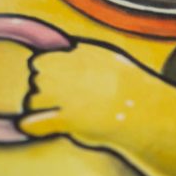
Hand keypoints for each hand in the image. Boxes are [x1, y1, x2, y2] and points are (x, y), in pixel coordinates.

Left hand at [18, 41, 151, 144]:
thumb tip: (70, 50)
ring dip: (40, 107)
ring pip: (33, 99)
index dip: (45, 73)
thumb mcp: (108, 57)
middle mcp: (67, 72)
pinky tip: (30, 125)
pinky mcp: (67, 118)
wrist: (145, 109)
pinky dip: (31, 124)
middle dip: (43, 90)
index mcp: (76, 56)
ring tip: (57, 114)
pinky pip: (35, 122)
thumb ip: (85, 53)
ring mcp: (65, 95)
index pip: (40, 62)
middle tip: (59, 101)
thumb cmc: (129, 86)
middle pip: (35, 80)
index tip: (56, 82)